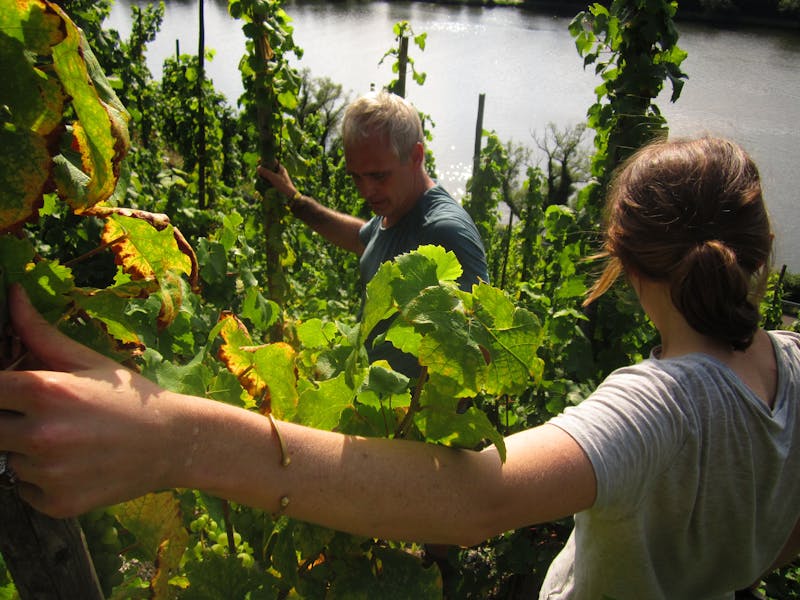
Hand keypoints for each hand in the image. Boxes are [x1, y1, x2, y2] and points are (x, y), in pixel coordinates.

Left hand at [0, 285, 178, 516]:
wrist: (173, 442)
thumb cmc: (128, 397)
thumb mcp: (88, 361)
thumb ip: (40, 332)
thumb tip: (11, 294)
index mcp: (45, 391)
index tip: (10, 393)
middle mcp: (41, 434)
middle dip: (8, 421)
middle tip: (43, 418)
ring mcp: (48, 473)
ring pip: (8, 461)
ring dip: (26, 452)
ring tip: (69, 442)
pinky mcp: (56, 503)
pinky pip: (25, 490)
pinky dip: (42, 480)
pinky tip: (75, 465)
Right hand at [256, 162, 297, 200]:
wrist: (290, 196)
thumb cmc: (283, 185)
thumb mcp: (274, 178)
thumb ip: (266, 172)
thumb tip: (258, 167)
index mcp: (281, 168)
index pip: (272, 161)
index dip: (265, 160)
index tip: (258, 161)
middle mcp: (279, 171)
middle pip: (270, 167)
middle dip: (263, 168)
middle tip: (258, 171)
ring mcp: (278, 177)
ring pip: (269, 173)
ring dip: (264, 174)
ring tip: (259, 176)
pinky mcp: (277, 183)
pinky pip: (269, 179)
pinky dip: (266, 179)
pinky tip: (262, 181)